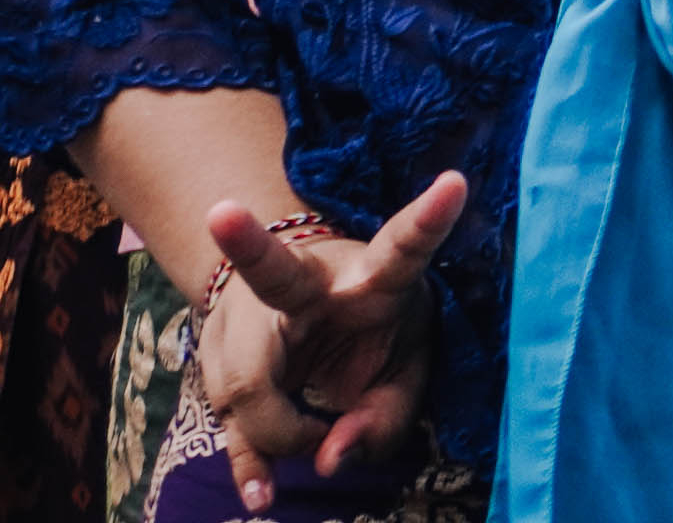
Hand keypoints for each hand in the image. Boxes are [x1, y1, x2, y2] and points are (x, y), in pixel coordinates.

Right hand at [188, 173, 470, 511]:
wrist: (304, 313)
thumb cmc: (374, 336)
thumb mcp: (403, 372)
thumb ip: (383, 421)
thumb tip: (327, 458)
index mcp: (372, 277)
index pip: (401, 249)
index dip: (428, 220)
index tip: (456, 181)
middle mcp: (305, 283)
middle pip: (273, 274)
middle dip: (248, 242)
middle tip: (223, 216)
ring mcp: (250, 312)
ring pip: (246, 377)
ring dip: (283, 431)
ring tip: (313, 436)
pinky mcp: (216, 355)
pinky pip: (227, 416)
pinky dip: (249, 464)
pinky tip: (260, 494)